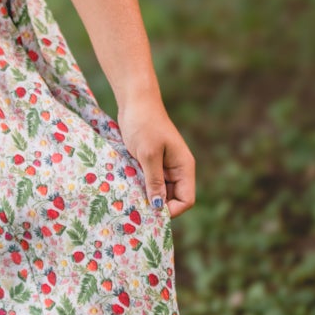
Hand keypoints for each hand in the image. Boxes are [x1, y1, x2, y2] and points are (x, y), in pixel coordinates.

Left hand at [116, 101, 195, 218]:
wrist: (135, 101)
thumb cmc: (144, 124)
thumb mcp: (149, 154)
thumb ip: (154, 181)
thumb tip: (158, 208)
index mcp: (184, 167)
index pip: (186, 200)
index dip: (171, 210)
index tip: (151, 212)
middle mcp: (177, 169)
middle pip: (173, 199)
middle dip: (158, 207)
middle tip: (137, 210)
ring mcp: (164, 166)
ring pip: (159, 192)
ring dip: (147, 197)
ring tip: (131, 200)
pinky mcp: (151, 163)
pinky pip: (149, 182)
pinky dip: (140, 187)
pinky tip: (128, 189)